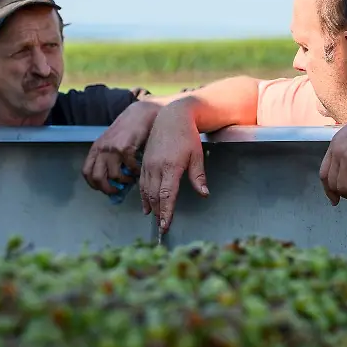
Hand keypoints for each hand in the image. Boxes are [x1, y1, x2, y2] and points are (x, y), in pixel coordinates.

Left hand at [82, 101, 159, 194]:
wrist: (139, 114)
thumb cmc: (127, 130)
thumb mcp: (112, 143)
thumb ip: (109, 159)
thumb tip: (113, 182)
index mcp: (95, 149)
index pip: (86, 172)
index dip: (94, 184)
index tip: (104, 188)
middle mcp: (101, 149)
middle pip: (97, 177)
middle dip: (107, 189)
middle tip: (116, 191)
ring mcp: (112, 148)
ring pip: (114, 175)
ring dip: (124, 181)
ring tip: (130, 179)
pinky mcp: (125, 148)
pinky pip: (129, 168)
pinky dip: (135, 173)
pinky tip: (138, 170)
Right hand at [139, 100, 208, 232]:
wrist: (171, 117)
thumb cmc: (187, 136)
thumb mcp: (196, 156)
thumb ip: (198, 177)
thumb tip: (204, 194)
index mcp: (171, 167)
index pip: (167, 195)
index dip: (166, 213)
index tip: (166, 226)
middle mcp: (156, 167)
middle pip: (155, 196)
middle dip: (158, 214)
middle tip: (162, 229)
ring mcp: (148, 165)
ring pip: (146, 191)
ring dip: (151, 207)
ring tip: (155, 220)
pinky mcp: (144, 162)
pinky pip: (142, 183)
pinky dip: (144, 196)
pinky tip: (146, 205)